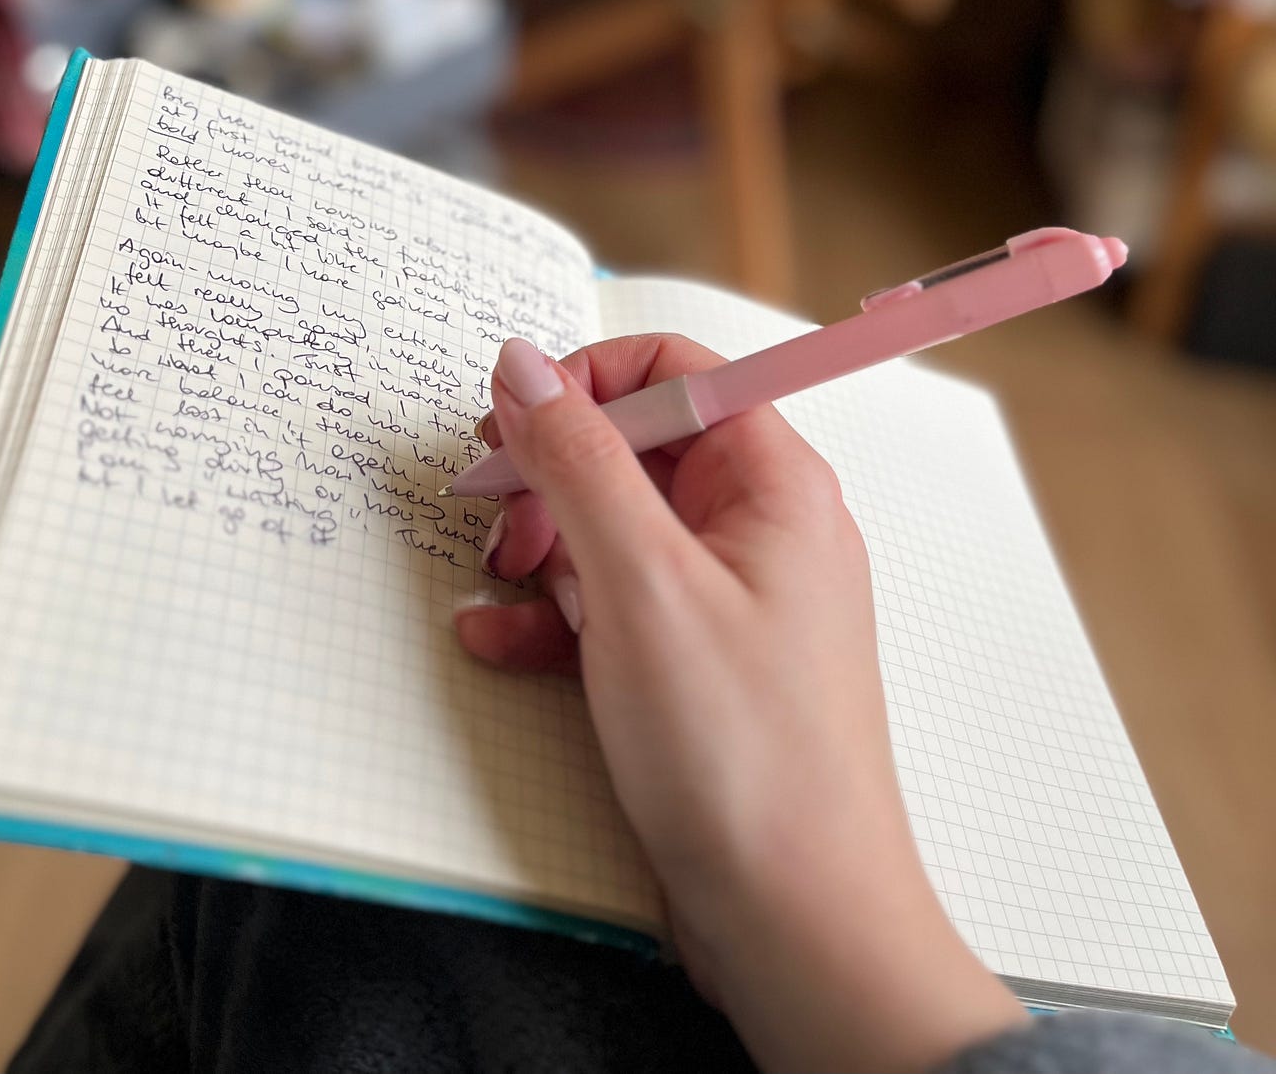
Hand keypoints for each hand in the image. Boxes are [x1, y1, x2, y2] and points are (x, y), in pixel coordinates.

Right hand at [455, 335, 1023, 1073]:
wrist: (794, 923)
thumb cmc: (742, 752)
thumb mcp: (641, 582)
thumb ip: (576, 460)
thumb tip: (521, 363)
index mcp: (773, 483)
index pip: (675, 374)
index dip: (584, 382)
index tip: (509, 423)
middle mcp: (758, 528)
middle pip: (637, 449)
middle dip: (553, 475)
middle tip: (491, 512)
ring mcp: (728, 601)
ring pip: (616, 529)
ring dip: (545, 548)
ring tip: (497, 584)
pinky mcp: (696, 665)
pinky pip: (615, 606)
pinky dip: (554, 616)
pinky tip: (495, 640)